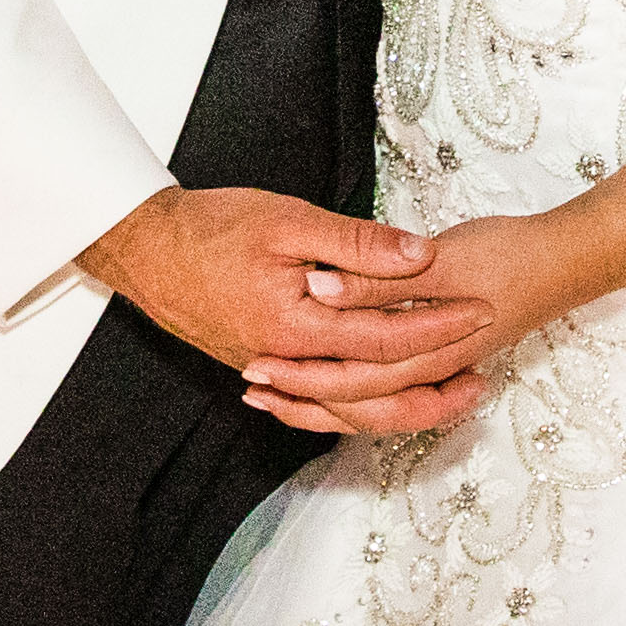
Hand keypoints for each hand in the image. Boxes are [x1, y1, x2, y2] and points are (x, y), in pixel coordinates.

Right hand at [84, 189, 488, 431]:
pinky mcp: (261, 365)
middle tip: (482, 374)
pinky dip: (356, 401)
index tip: (481, 309)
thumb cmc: (210, 228)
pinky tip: (380, 396)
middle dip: (433, 382)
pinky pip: (319, 398)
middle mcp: (287, 362)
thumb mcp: (289, 221)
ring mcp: (272, 370)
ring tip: (447, 394)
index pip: (387, 336)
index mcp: (297, 327)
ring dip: (401, 402)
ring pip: (348, 403)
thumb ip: (357, 244)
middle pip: (375, 391)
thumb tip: (419, 256)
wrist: (143, 250)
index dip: (439, 323)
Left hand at [246, 209, 599, 440]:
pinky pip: (390, 386)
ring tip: (278, 395)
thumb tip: (321, 288)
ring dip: (324, 399)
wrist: (572, 259)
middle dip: (302, 396)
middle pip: (356, 400)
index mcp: (429, 349)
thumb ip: (379, 277)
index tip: (256, 366)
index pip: (353, 379)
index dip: (301, 375)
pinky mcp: (448, 351)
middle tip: (253, 387)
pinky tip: (337, 379)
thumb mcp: (443, 259)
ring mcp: (443, 364)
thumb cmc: (513, 254)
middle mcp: (434, 368)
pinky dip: (356, 388)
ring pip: (373, 402)